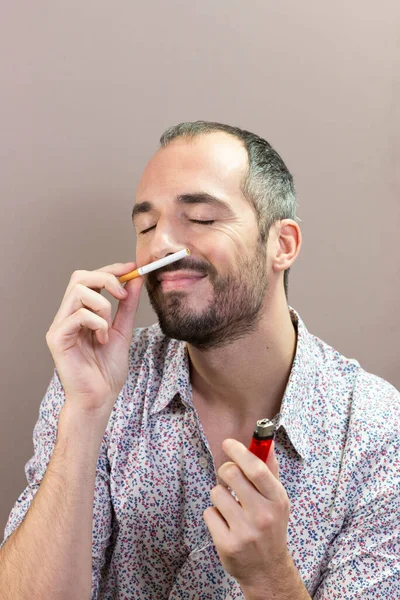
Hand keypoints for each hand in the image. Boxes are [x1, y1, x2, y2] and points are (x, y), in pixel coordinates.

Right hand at [46, 262, 142, 420]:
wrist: (101, 398)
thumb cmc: (107, 370)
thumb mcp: (123, 330)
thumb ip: (127, 306)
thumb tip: (136, 279)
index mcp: (81, 311)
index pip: (90, 278)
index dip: (111, 269)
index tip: (132, 268)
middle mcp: (67, 315)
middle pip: (80, 276)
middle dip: (106, 278)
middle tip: (122, 294)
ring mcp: (59, 325)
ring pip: (79, 292)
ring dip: (103, 306)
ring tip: (108, 329)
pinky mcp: (57, 338)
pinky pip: (78, 315)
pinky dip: (97, 323)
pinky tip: (101, 340)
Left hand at [203, 439, 291, 594]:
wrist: (267, 570)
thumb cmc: (270, 527)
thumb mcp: (277, 499)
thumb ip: (270, 470)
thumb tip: (265, 443)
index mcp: (277, 500)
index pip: (256, 468)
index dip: (239, 451)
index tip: (228, 443)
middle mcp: (263, 515)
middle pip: (231, 474)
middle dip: (225, 470)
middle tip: (228, 477)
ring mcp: (244, 531)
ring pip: (216, 493)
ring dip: (219, 495)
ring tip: (230, 506)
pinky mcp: (227, 544)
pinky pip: (209, 513)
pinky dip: (214, 515)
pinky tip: (225, 524)